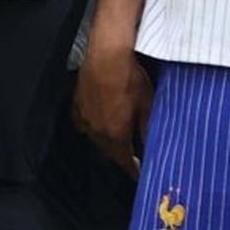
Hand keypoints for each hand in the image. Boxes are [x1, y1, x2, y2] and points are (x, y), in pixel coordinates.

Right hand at [73, 42, 152, 176]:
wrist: (106, 54)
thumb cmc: (129, 77)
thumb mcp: (147, 105)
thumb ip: (148, 130)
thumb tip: (152, 147)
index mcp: (115, 135)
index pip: (124, 162)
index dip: (133, 170)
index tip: (139, 174)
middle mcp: (96, 131)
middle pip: (110, 152)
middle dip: (122, 156)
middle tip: (133, 155)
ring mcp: (84, 119)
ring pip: (97, 139)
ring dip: (108, 141)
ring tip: (119, 136)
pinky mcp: (77, 105)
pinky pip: (85, 124)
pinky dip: (95, 126)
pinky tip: (102, 119)